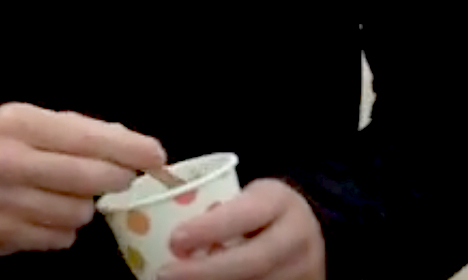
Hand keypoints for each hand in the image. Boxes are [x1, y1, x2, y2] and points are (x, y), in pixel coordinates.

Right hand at [0, 104, 167, 254]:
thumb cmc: (6, 146)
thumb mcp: (35, 123)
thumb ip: (82, 131)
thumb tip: (134, 146)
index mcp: (18, 123)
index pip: (85, 138)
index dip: (127, 148)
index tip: (156, 156)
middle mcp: (6, 160)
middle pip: (89, 178)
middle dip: (115, 179)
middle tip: (120, 178)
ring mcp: (2, 200)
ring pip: (78, 212)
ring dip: (84, 206)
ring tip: (67, 194)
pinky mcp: (3, 234)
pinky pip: (61, 238)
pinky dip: (64, 228)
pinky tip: (48, 213)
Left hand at [158, 180, 324, 279]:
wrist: (305, 229)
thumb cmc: (259, 209)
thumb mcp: (245, 196)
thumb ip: (216, 206)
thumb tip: (162, 223)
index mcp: (279, 201)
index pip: (244, 214)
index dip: (209, 229)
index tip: (174, 240)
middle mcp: (297, 236)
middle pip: (253, 260)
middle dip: (206, 270)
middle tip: (165, 274)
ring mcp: (305, 268)